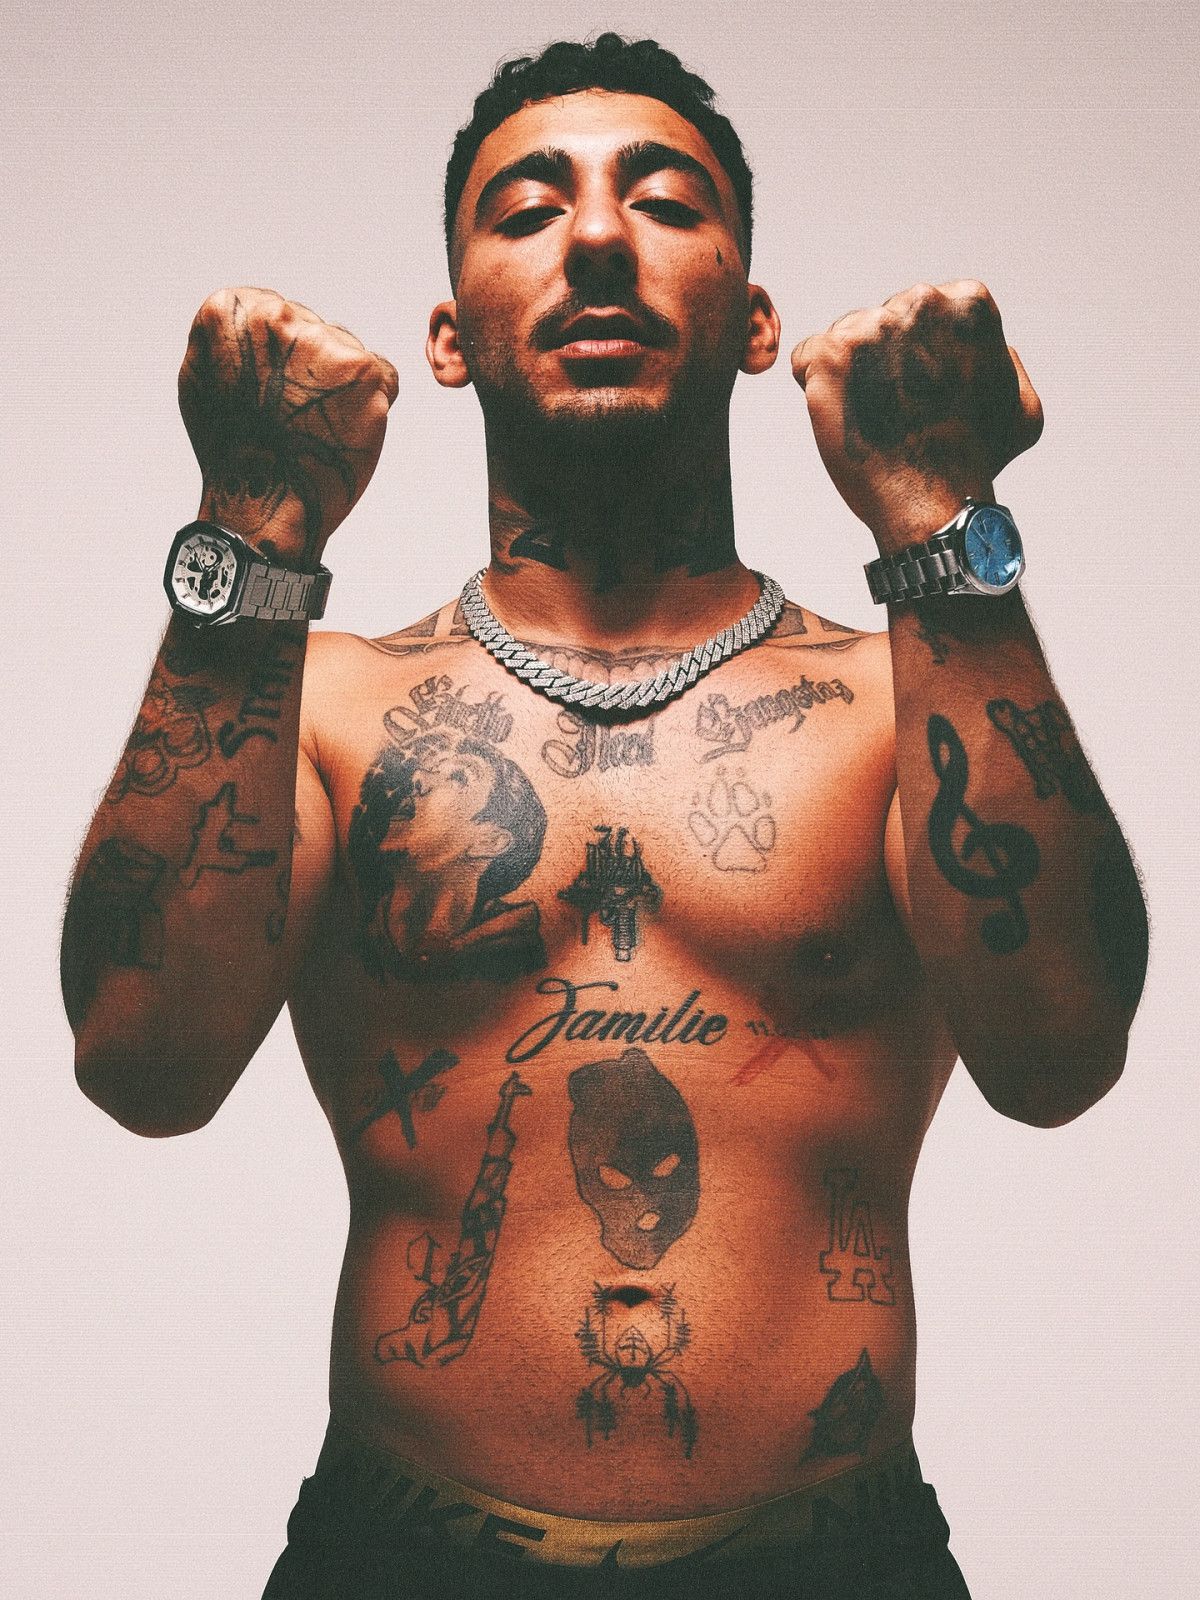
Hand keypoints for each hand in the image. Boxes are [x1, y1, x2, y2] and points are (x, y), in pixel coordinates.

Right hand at [178, 287, 398, 566]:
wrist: (263, 504)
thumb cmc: (232, 448)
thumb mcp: (204, 376)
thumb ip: (233, 336)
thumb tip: (263, 314)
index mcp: (230, 312)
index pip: (276, 312)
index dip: (279, 359)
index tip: (269, 392)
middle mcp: (277, 318)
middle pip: (314, 329)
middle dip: (311, 370)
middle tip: (292, 416)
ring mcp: (323, 343)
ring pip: (347, 353)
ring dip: (340, 388)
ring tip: (313, 426)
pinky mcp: (364, 372)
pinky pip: (381, 376)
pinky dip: (371, 403)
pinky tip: (340, 429)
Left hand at [791, 281, 1042, 549]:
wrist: (933, 501)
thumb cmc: (976, 459)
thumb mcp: (1020, 405)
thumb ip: (1002, 363)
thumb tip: (992, 347)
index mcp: (967, 304)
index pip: (922, 311)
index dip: (918, 353)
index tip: (924, 389)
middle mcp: (919, 303)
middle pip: (880, 320)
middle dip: (881, 360)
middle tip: (896, 409)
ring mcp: (872, 327)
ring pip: (844, 339)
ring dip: (850, 375)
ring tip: (874, 418)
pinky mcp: (830, 355)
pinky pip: (806, 359)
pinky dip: (817, 387)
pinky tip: (846, 417)